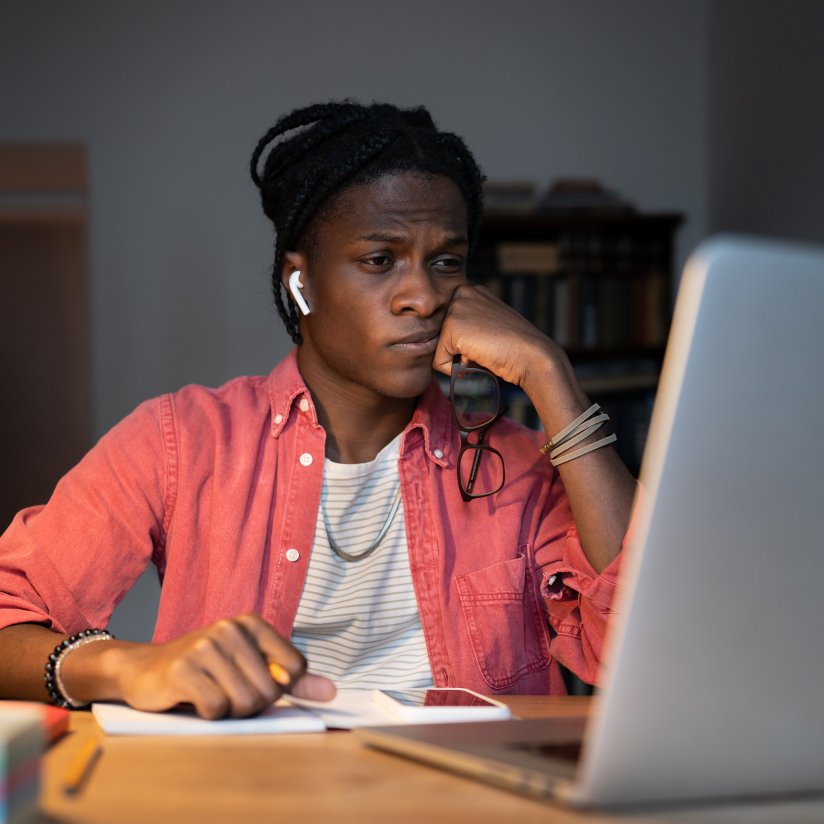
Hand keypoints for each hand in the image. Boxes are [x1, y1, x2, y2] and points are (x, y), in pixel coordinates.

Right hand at [111, 614, 335, 718]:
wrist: (145, 669)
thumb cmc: (205, 668)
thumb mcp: (249, 665)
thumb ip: (292, 679)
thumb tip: (330, 692)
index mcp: (253, 623)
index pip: (296, 668)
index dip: (280, 688)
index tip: (255, 683)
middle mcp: (231, 628)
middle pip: (270, 690)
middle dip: (252, 704)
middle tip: (228, 693)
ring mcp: (206, 645)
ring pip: (245, 702)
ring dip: (230, 712)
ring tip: (212, 695)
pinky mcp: (184, 668)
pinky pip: (216, 709)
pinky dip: (209, 715)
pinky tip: (195, 700)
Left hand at [433, 283, 559, 387]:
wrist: (532, 355)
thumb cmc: (515, 347)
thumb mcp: (488, 326)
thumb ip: (469, 325)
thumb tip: (446, 344)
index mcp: (471, 291)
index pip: (450, 327)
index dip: (468, 342)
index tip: (491, 339)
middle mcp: (461, 293)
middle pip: (442, 336)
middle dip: (460, 350)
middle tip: (488, 346)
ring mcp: (455, 308)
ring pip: (440, 349)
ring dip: (459, 360)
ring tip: (484, 351)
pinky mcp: (451, 328)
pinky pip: (438, 362)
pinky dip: (455, 370)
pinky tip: (478, 359)